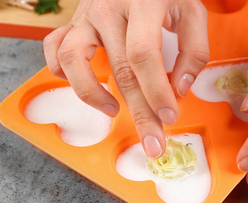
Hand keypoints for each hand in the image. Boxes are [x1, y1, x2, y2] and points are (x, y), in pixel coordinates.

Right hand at [43, 0, 208, 157]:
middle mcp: (107, 9)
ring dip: (91, 94)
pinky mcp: (73, 22)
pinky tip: (83, 85)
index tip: (169, 117)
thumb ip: (193, 50)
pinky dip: (60, 71)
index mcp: (142, 3)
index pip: (144, 55)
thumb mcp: (191, 10)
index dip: (156, 91)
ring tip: (113, 111)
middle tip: (151, 143)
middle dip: (139, 113)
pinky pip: (54, 48)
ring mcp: (85, 15)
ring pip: (71, 59)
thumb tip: (179, 90)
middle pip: (119, 70)